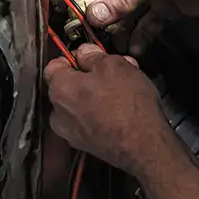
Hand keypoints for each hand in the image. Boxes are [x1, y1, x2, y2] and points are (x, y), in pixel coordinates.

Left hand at [44, 44, 172, 175]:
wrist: (144, 145)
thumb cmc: (128, 105)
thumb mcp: (114, 66)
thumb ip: (93, 56)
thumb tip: (84, 53)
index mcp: (60, 90)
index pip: (54, 66)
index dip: (72, 57)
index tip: (89, 56)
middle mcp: (59, 114)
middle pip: (67, 87)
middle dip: (88, 77)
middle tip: (112, 72)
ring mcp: (71, 133)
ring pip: (79, 105)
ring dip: (96, 95)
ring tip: (122, 91)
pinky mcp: (86, 145)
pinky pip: (87, 122)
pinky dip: (99, 114)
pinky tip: (121, 110)